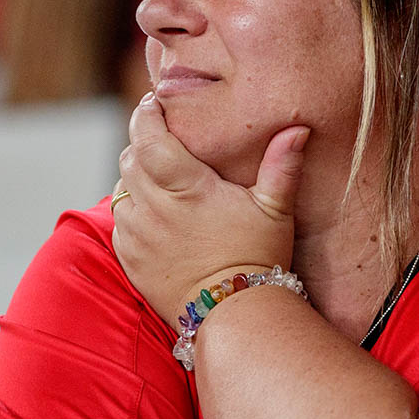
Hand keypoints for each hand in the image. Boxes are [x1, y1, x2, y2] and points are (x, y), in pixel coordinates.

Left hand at [111, 91, 310, 326]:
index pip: (148, 138)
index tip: (154, 103)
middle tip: (164, 138)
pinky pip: (120, 221)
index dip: (146, 115)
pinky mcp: (130, 258)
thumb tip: (298, 128)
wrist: (234, 315)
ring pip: (121, 189)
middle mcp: (154, 209)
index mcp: (187, 189)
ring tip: (162, 178)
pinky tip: (158, 214)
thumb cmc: (258, 258)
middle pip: (130, 158)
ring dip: (136, 178)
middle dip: (143, 143)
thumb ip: (282, 166)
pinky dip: (133, 210)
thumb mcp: (275, 210)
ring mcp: (138, 235)